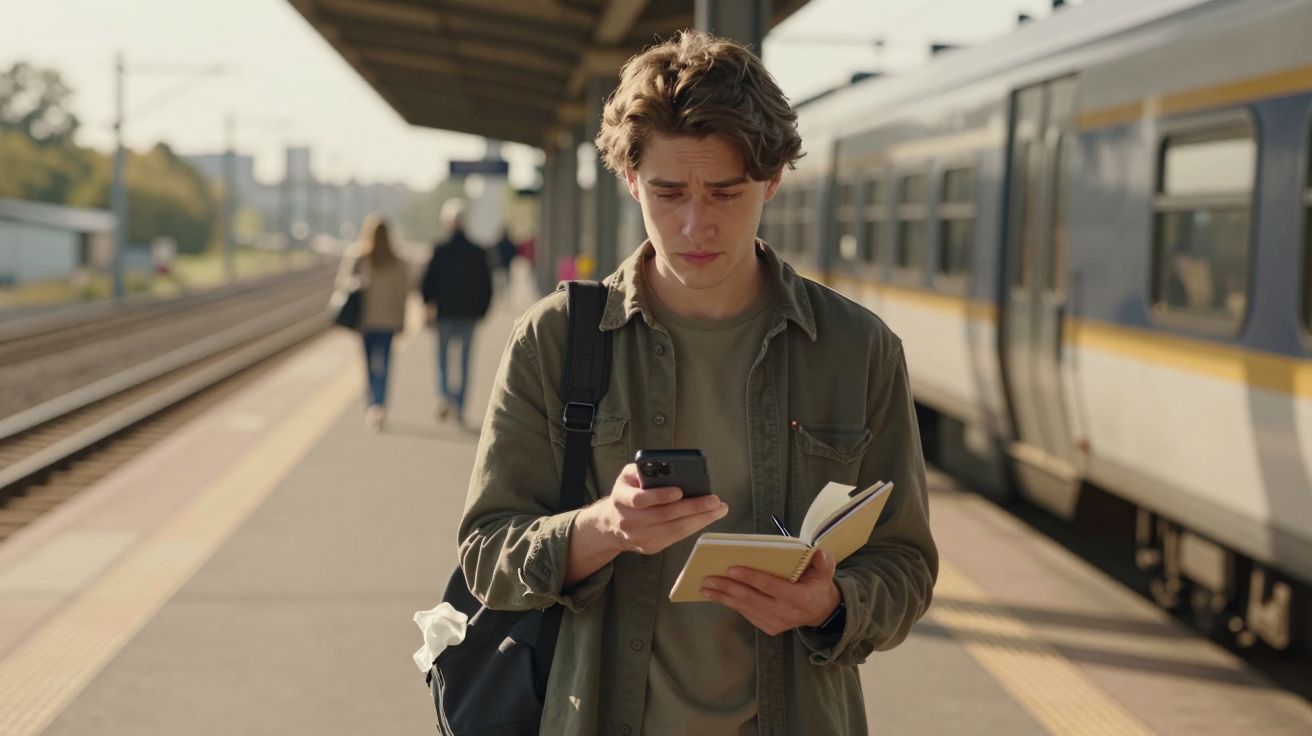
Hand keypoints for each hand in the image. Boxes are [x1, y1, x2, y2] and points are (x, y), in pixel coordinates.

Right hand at [580, 463, 727, 555]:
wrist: (612, 524)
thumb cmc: (627, 493)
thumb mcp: (627, 477)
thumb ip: (642, 469)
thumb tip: (667, 466)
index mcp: (621, 499)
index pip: (640, 499)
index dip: (660, 496)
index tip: (680, 491)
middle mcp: (628, 521)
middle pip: (664, 516)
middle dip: (692, 508)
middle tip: (714, 500)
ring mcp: (639, 537)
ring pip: (673, 530)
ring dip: (699, 520)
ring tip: (718, 509)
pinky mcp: (650, 547)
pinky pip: (676, 537)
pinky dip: (694, 527)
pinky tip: (707, 518)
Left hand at [700, 549, 840, 635]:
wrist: (819, 611)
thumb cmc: (817, 585)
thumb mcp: (825, 573)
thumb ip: (824, 563)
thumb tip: (819, 553)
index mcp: (799, 599)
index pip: (770, 586)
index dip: (751, 578)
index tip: (731, 569)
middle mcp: (785, 614)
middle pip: (751, 599)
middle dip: (728, 588)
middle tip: (708, 578)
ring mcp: (775, 623)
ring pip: (745, 608)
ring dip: (723, 597)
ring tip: (705, 587)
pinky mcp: (768, 628)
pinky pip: (746, 613)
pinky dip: (730, 603)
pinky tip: (716, 595)